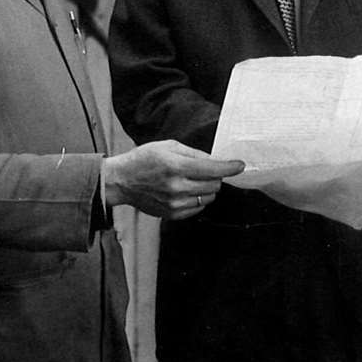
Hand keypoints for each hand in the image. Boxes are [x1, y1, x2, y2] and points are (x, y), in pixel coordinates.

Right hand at [103, 140, 246, 219]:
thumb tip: (215, 160)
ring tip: (193, 181)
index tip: (239, 165)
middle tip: (206, 171)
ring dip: (207, 188)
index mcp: (176, 166)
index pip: (213, 168)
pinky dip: (198, 199)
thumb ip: (193, 153)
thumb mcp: (168, 146)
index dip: (230, 167)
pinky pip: (198, 207)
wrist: (122, 181)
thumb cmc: (143, 160)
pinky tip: (186, 191)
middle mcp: (177, 187)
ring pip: (209, 197)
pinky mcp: (173, 214)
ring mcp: (175, 203)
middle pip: (215, 184)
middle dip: (215, 176)